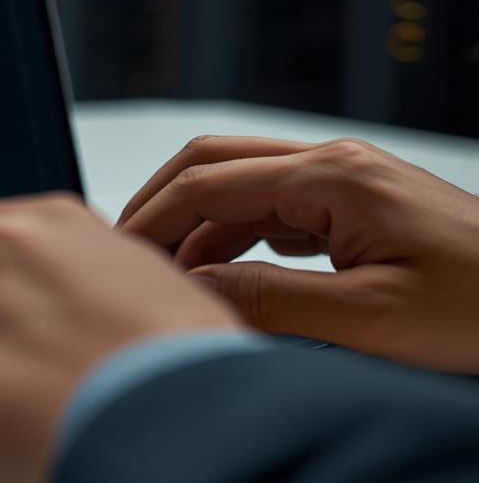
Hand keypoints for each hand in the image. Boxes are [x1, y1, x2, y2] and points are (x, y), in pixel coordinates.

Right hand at [118, 136, 478, 371]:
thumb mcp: (371, 321)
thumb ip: (271, 300)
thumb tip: (188, 291)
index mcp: (333, 176)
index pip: (208, 181)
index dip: (150, 217)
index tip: (111, 254)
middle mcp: (335, 163)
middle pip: (215, 162)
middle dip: (161, 204)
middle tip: (120, 252)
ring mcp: (348, 180)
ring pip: (242, 184)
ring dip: (196, 224)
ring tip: (162, 276)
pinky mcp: (359, 205)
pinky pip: (275, 208)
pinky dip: (234, 236)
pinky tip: (222, 275)